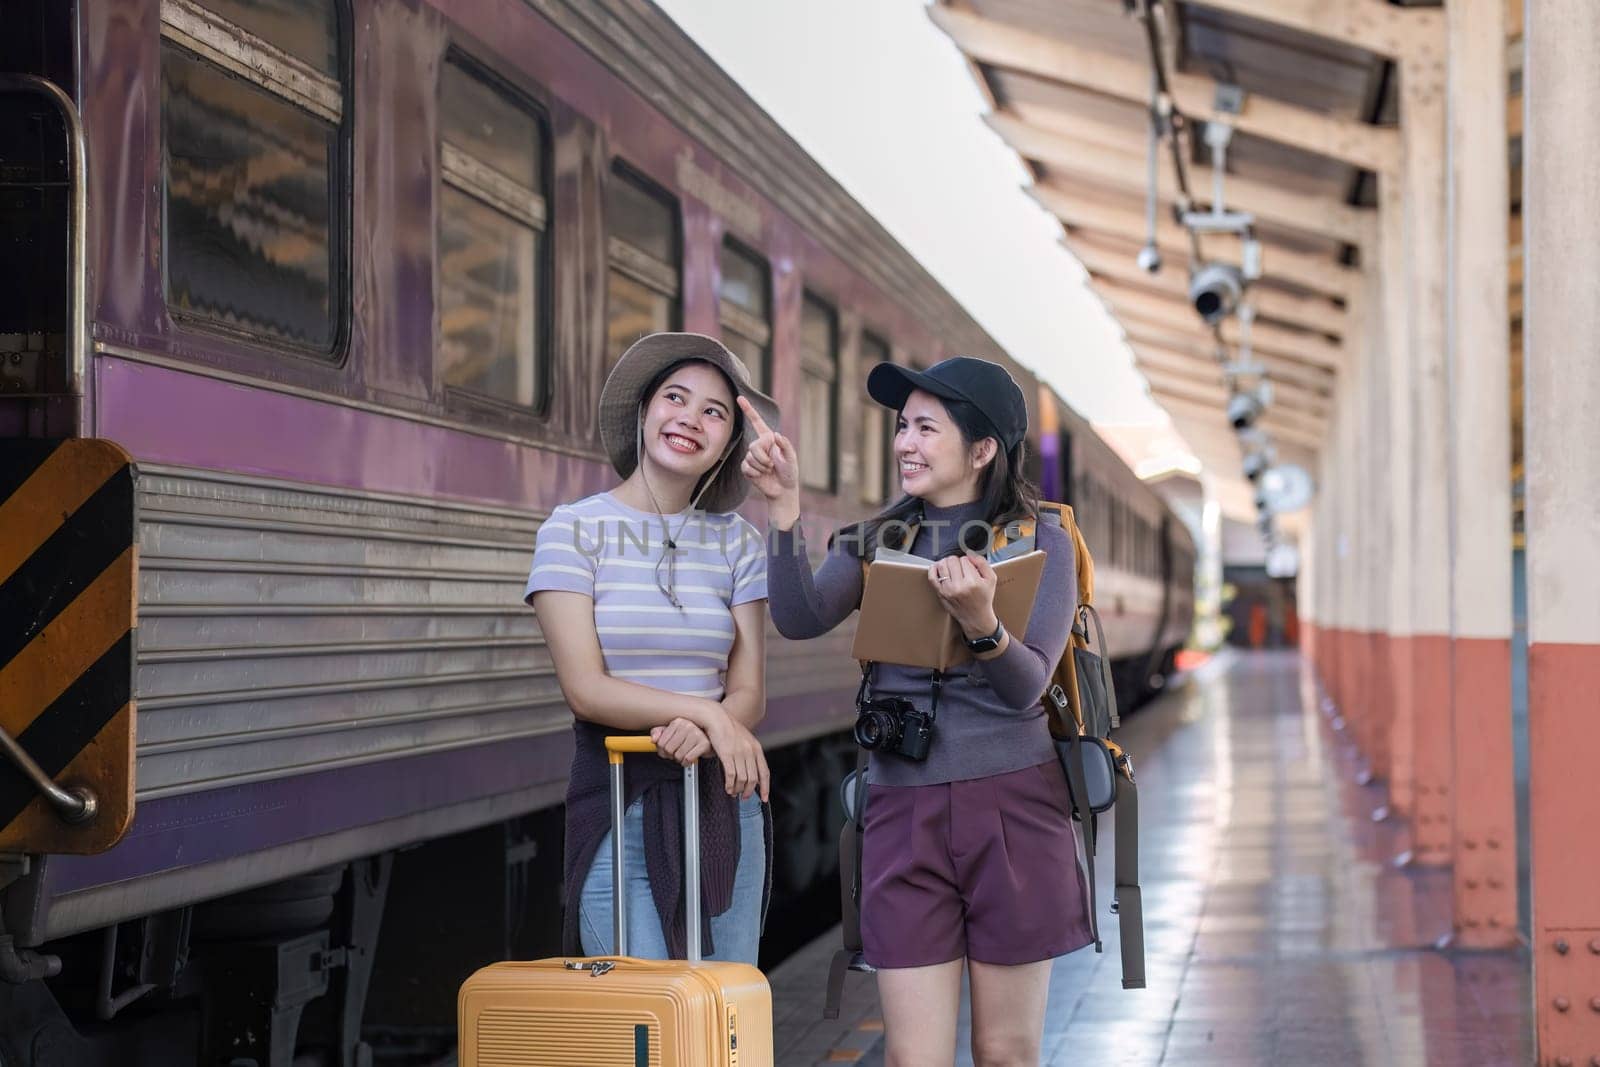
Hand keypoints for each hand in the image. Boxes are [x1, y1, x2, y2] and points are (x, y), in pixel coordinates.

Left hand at [650, 717, 710, 766]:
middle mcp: (687, 725)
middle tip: (677, 753)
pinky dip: (687, 762)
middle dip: (672, 755)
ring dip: (680, 759)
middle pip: (669, 750)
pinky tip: (690, 757)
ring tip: (685, 754)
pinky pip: (688, 759)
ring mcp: (696, 734)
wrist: (712, 739)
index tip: (668, 749)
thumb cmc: (690, 737)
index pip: (661, 742)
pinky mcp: (704, 744)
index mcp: (677, 722)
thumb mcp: (672, 733)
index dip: (662, 750)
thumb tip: (653, 739)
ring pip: (678, 755)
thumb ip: (659, 734)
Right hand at [704, 710, 770, 801]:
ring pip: (742, 779)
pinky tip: (727, 788)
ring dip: (737, 789)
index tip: (764, 798)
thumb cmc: (728, 729)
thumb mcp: (744, 740)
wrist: (716, 717)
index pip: (764, 772)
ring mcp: (739, 752)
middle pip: (753, 779)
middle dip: (748, 791)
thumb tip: (750, 771)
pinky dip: (730, 785)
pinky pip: (731, 775)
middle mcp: (750, 751)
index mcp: (756, 748)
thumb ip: (749, 754)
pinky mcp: (727, 754)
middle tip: (743, 797)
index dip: (765, 787)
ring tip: (733, 792)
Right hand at [736, 396, 800, 529]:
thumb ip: (785, 445)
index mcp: (769, 439)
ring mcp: (752, 456)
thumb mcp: (792, 458)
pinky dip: (755, 473)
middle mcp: (759, 445)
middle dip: (764, 458)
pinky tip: (761, 476)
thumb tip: (776, 435)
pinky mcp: (747, 468)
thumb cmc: (789, 472)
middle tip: (772, 465)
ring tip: (769, 471)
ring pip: (750, 458)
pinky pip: (746, 467)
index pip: (757, 422)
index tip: (740, 398)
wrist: (782, 490)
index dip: (749, 410)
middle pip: (754, 446)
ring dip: (762, 467)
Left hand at [928, 551, 998, 639]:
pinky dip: (933, 569)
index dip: (968, 561)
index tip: (970, 567)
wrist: (976, 618)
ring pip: (942, 565)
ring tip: (952, 567)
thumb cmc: (984, 598)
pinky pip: (932, 577)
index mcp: (973, 582)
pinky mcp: (941, 593)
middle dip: (957, 561)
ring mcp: (948, 590)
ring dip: (946, 563)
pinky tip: (938, 567)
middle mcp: (959, 586)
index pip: (965, 560)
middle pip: (952, 560)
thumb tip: (969, 554)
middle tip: (961, 567)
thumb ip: (982, 563)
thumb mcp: (991, 579)